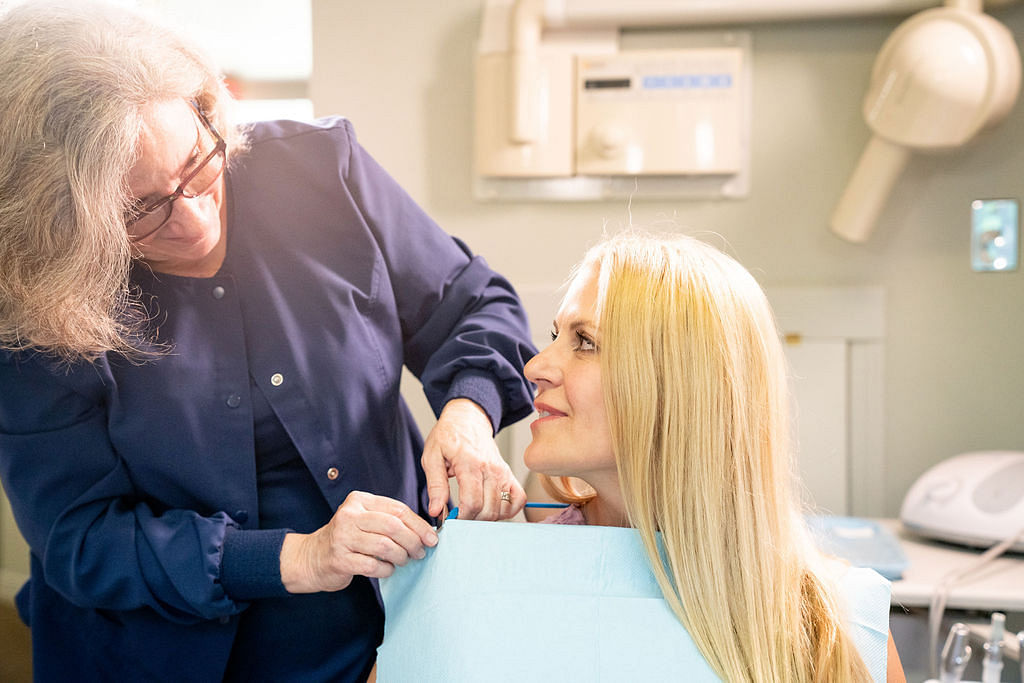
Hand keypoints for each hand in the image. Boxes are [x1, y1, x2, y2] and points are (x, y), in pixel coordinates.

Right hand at [279, 491, 437, 593]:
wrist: (312, 557)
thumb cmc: (348, 538)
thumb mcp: (365, 520)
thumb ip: (390, 520)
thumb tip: (425, 532)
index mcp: (359, 501)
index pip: (398, 510)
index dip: (419, 525)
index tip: (432, 538)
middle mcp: (349, 515)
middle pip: (393, 527)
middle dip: (413, 542)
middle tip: (420, 552)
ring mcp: (342, 537)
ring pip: (385, 546)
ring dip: (401, 556)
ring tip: (404, 560)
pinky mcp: (340, 559)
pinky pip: (373, 566)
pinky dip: (386, 569)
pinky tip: (387, 569)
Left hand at [420, 398, 525, 520]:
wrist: (468, 419)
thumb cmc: (448, 436)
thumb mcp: (432, 457)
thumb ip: (435, 485)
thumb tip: (436, 510)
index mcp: (470, 464)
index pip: (472, 503)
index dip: (461, 519)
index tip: (451, 520)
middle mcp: (491, 469)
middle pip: (488, 510)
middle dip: (471, 521)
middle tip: (459, 517)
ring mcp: (503, 472)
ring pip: (502, 509)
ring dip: (487, 518)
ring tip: (472, 511)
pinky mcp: (509, 474)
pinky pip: (518, 500)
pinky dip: (508, 510)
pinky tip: (492, 507)